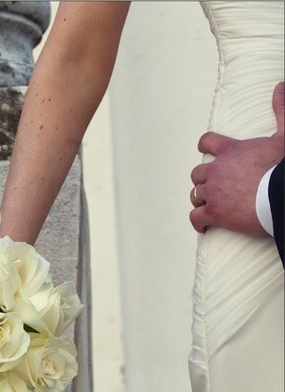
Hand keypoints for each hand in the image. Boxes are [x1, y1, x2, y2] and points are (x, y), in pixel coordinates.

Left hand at [189, 82, 284, 234]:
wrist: (282, 195)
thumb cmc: (282, 167)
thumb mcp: (284, 136)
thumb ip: (281, 110)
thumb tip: (280, 86)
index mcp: (231, 151)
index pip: (207, 142)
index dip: (205, 146)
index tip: (205, 149)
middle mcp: (217, 170)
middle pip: (198, 173)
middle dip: (203, 179)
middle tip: (213, 185)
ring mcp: (213, 193)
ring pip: (196, 194)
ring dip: (201, 198)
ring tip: (209, 204)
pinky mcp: (214, 213)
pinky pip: (196, 217)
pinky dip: (197, 222)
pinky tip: (202, 226)